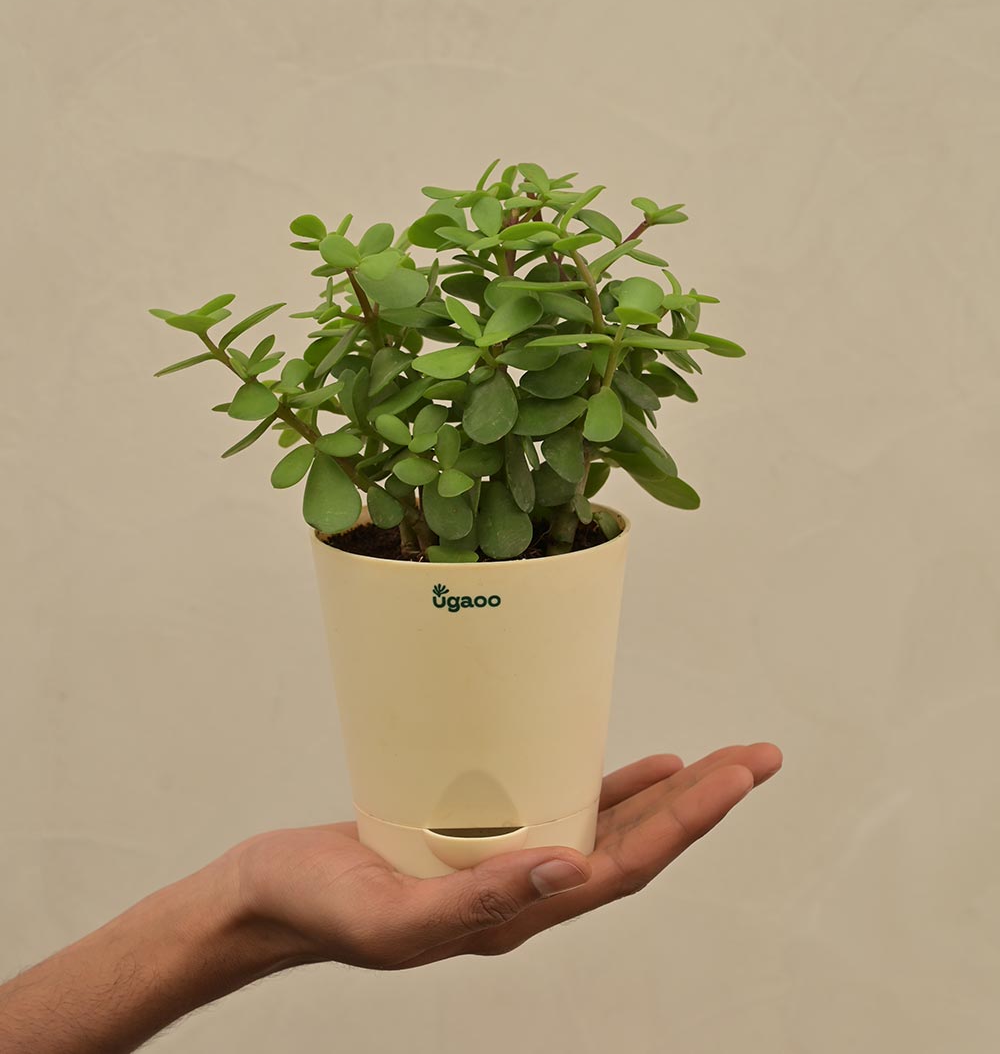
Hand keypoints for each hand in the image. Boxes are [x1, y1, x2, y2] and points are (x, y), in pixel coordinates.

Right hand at [228, 742, 782, 970]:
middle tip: (758, 758)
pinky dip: (611, 788)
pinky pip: (563, 808)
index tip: (737, 777)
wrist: (271, 897)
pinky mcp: (482, 835)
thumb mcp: (394, 912)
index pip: (623, 868)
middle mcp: (526, 892)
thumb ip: (483, 898)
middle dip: (703, 804)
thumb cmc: (321, 905)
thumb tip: (571, 869)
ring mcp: (507, 863)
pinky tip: (640, 770)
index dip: (686, 824)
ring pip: (609, 828)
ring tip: (721, 764)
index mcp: (513, 916)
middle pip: (634, 845)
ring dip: (670, 796)